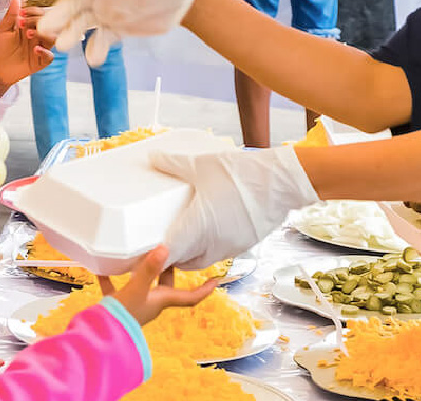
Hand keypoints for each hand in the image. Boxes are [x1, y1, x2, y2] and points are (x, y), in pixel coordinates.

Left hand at [0, 0, 54, 90]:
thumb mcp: (3, 30)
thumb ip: (11, 15)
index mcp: (30, 26)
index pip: (39, 14)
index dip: (33, 11)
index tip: (22, 13)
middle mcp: (37, 35)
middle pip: (49, 24)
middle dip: (38, 21)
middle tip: (23, 23)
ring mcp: (41, 48)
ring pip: (53, 38)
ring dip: (43, 34)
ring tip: (29, 34)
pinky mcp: (41, 61)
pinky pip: (50, 56)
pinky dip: (45, 52)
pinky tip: (36, 50)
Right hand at [29, 0, 196, 67]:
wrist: (181, 4)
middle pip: (73, 5)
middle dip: (59, 16)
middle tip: (45, 28)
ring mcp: (104, 13)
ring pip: (82, 25)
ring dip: (72, 35)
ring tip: (64, 46)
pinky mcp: (114, 29)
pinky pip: (100, 40)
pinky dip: (97, 49)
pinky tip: (95, 58)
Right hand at [99, 246, 218, 325]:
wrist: (100, 335)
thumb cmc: (122, 315)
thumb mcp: (137, 289)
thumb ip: (149, 270)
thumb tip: (164, 248)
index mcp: (162, 300)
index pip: (190, 297)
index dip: (205, 289)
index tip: (217, 279)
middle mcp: (151, 303)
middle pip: (166, 285)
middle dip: (171, 269)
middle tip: (173, 252)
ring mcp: (134, 305)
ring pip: (142, 285)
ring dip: (142, 272)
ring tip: (140, 254)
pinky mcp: (116, 306)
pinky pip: (116, 289)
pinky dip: (111, 279)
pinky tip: (103, 268)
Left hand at [151, 146, 318, 269]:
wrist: (280, 182)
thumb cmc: (240, 174)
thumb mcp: (201, 165)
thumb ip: (173, 164)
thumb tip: (153, 157)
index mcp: (197, 228)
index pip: (167, 253)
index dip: (151, 256)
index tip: (140, 252)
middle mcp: (212, 245)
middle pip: (183, 262)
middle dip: (170, 255)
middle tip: (160, 240)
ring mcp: (230, 247)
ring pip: (202, 259)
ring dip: (190, 253)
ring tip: (183, 234)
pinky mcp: (244, 245)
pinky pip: (219, 252)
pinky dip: (209, 247)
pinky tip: (209, 229)